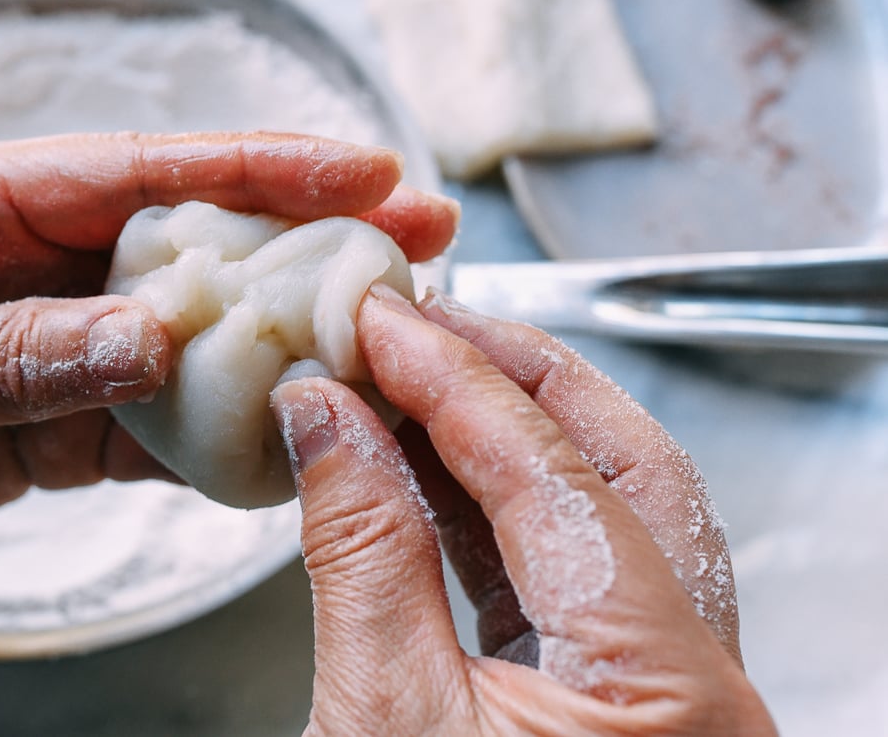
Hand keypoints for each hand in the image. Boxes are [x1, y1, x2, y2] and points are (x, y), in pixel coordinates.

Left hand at [0, 132, 457, 621]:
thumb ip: (15, 354)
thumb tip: (152, 340)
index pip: (143, 169)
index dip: (258, 166)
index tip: (361, 169)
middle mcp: (38, 255)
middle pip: (195, 238)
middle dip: (305, 240)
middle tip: (416, 243)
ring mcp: (60, 334)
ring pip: (193, 329)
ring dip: (278, 339)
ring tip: (380, 345)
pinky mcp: (62, 409)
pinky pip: (158, 417)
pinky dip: (219, 432)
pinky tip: (284, 439)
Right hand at [270, 285, 775, 734]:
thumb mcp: (381, 719)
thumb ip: (360, 554)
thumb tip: (323, 416)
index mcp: (664, 683)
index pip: (555, 475)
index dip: (452, 380)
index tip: (379, 322)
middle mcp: (696, 680)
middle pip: (623, 465)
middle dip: (512, 376)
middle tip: (418, 325)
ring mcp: (663, 692)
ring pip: (599, 514)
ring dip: (497, 441)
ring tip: (404, 386)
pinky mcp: (615, 707)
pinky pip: (567, 575)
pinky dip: (493, 513)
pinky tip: (420, 473)